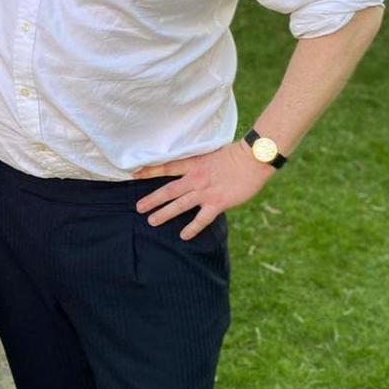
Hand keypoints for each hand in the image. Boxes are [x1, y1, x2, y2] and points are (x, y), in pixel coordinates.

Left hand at [134, 141, 273, 239]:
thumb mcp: (212, 153)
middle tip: (138, 207)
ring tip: (152, 221)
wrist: (253, 158)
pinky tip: (183, 235)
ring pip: (179, 205)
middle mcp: (196, 179)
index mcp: (194, 164)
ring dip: (164, 213)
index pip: (167, 167)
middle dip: (152, 199)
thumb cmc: (237, 154)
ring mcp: (205, 192)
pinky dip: (192, 228)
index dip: (150, 171)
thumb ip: (201, 162)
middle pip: (169, 190)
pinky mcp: (217, 203)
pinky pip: (201, 219)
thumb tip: (193, 167)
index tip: (135, 175)